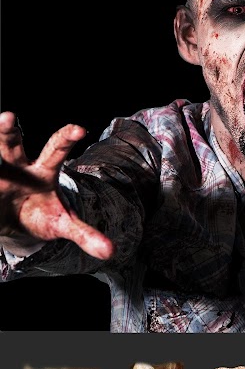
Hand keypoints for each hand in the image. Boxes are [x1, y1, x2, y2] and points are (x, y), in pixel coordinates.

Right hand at [0, 111, 113, 258]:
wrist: (18, 223)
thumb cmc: (44, 216)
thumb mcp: (63, 224)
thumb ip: (85, 234)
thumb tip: (110, 251)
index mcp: (44, 172)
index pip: (56, 150)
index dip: (67, 138)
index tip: (80, 129)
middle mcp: (18, 165)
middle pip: (12, 143)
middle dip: (8, 130)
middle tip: (8, 117)